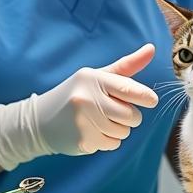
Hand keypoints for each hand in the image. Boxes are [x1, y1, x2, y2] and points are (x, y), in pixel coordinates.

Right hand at [0, 44, 158, 170]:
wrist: (40, 121)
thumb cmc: (76, 94)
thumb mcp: (97, 76)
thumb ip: (126, 66)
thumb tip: (152, 49)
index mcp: (93, 79)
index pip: (128, 89)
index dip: (146, 97)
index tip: (152, 101)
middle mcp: (87, 99)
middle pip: (131, 115)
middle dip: (130, 116)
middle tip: (115, 112)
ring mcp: (84, 121)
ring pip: (124, 131)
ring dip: (119, 129)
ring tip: (100, 121)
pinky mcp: (83, 140)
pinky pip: (113, 144)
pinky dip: (108, 141)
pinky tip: (92, 132)